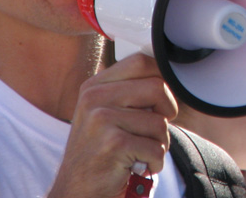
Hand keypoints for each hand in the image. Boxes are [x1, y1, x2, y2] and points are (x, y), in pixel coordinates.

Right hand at [48, 53, 177, 197]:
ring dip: (159, 144)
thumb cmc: (99, 153)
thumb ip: (130, 92)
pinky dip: (154, 162)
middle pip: (158, 87)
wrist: (76, 192)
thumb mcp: (107, 113)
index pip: (141, 61)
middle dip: (168, 111)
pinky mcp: (113, 144)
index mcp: (94, 86)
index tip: (161, 100)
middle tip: (155, 130)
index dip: (162, 78)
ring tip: (140, 153)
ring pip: (160, 122)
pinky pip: (156, 147)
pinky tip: (136, 167)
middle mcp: (94, 98)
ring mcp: (101, 120)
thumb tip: (169, 74)